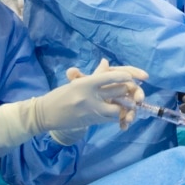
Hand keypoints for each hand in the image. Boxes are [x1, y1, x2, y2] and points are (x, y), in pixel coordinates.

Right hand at [0, 59, 147, 161]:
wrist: (45, 115)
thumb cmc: (61, 96)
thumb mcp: (76, 83)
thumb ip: (93, 75)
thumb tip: (107, 62)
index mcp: (85, 84)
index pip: (109, 77)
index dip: (125, 76)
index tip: (135, 76)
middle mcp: (88, 97)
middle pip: (116, 92)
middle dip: (130, 92)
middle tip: (139, 91)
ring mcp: (90, 111)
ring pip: (116, 108)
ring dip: (125, 106)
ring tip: (133, 104)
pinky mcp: (90, 122)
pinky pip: (109, 119)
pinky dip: (117, 116)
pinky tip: (122, 114)